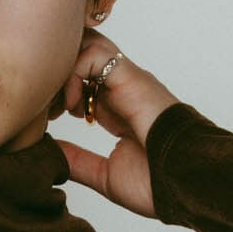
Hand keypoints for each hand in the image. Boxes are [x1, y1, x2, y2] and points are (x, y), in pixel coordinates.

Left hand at [48, 26, 179, 219]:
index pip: (82, 81)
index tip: (50, 122)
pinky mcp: (131, 77)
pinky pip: (94, 53)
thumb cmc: (156, 185)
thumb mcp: (104, 174)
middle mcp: (123, 89)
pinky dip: (75, 72)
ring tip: (60, 105)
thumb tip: (50, 153)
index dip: (59, 94)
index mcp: (119, 109)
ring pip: (87, 46)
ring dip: (65, 70)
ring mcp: (128, 80)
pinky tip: (73, 104)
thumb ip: (78, 161)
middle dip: (57, 75)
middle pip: (82, 56)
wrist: (184, 185)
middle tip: (48, 109)